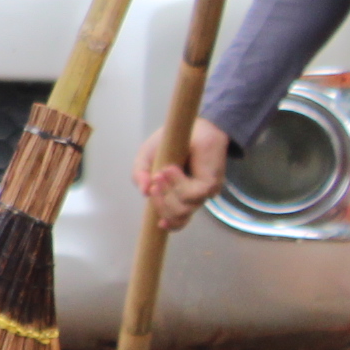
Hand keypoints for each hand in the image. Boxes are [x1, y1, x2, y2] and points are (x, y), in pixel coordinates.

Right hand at [135, 120, 232, 234]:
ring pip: (183, 208)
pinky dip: (177, 183)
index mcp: (180, 194)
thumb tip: (143, 193)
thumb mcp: (146, 158)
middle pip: (178, 217)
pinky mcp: (210, 183)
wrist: (192, 125)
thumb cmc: (171, 141)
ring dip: (167, 192)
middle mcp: (194, 196)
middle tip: (153, 185)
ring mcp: (203, 191)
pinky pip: (191, 194)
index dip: (171, 224)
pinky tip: (171, 169)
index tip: (160, 224)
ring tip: (160, 173)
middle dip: (160, 204)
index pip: (179, 219)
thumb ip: (139, 175)